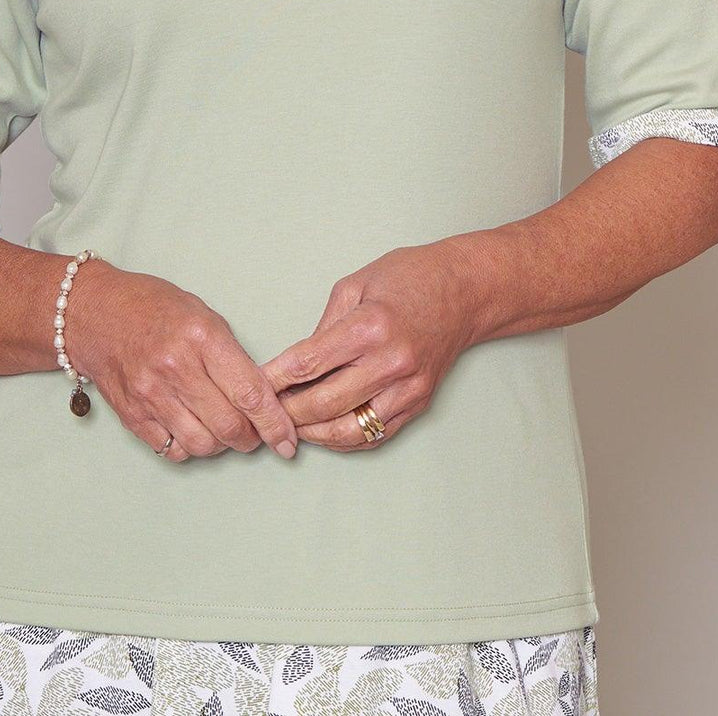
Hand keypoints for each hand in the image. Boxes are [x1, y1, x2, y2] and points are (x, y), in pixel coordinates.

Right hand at [63, 260, 298, 461]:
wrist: (94, 314)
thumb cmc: (153, 308)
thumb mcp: (202, 314)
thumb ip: (231, 355)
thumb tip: (261, 397)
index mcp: (201, 337)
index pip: (250, 393)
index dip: (275, 423)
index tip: (287, 440)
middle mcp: (175, 368)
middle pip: (229, 426)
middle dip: (252, 438)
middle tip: (256, 433)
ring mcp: (151, 395)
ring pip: (203, 444)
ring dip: (222, 445)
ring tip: (223, 429)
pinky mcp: (132, 416)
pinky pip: (173, 449)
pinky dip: (190, 447)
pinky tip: (193, 429)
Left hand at [258, 237, 486, 451]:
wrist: (465, 290)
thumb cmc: (410, 278)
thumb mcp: (356, 284)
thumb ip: (324, 326)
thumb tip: (295, 364)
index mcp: (369, 327)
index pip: (307, 363)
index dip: (273, 379)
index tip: (253, 384)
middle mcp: (390, 362)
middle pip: (323, 403)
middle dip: (287, 411)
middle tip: (265, 411)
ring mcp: (408, 387)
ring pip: (349, 429)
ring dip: (314, 432)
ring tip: (292, 425)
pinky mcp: (419, 402)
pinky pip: (375, 434)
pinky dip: (345, 439)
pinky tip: (325, 431)